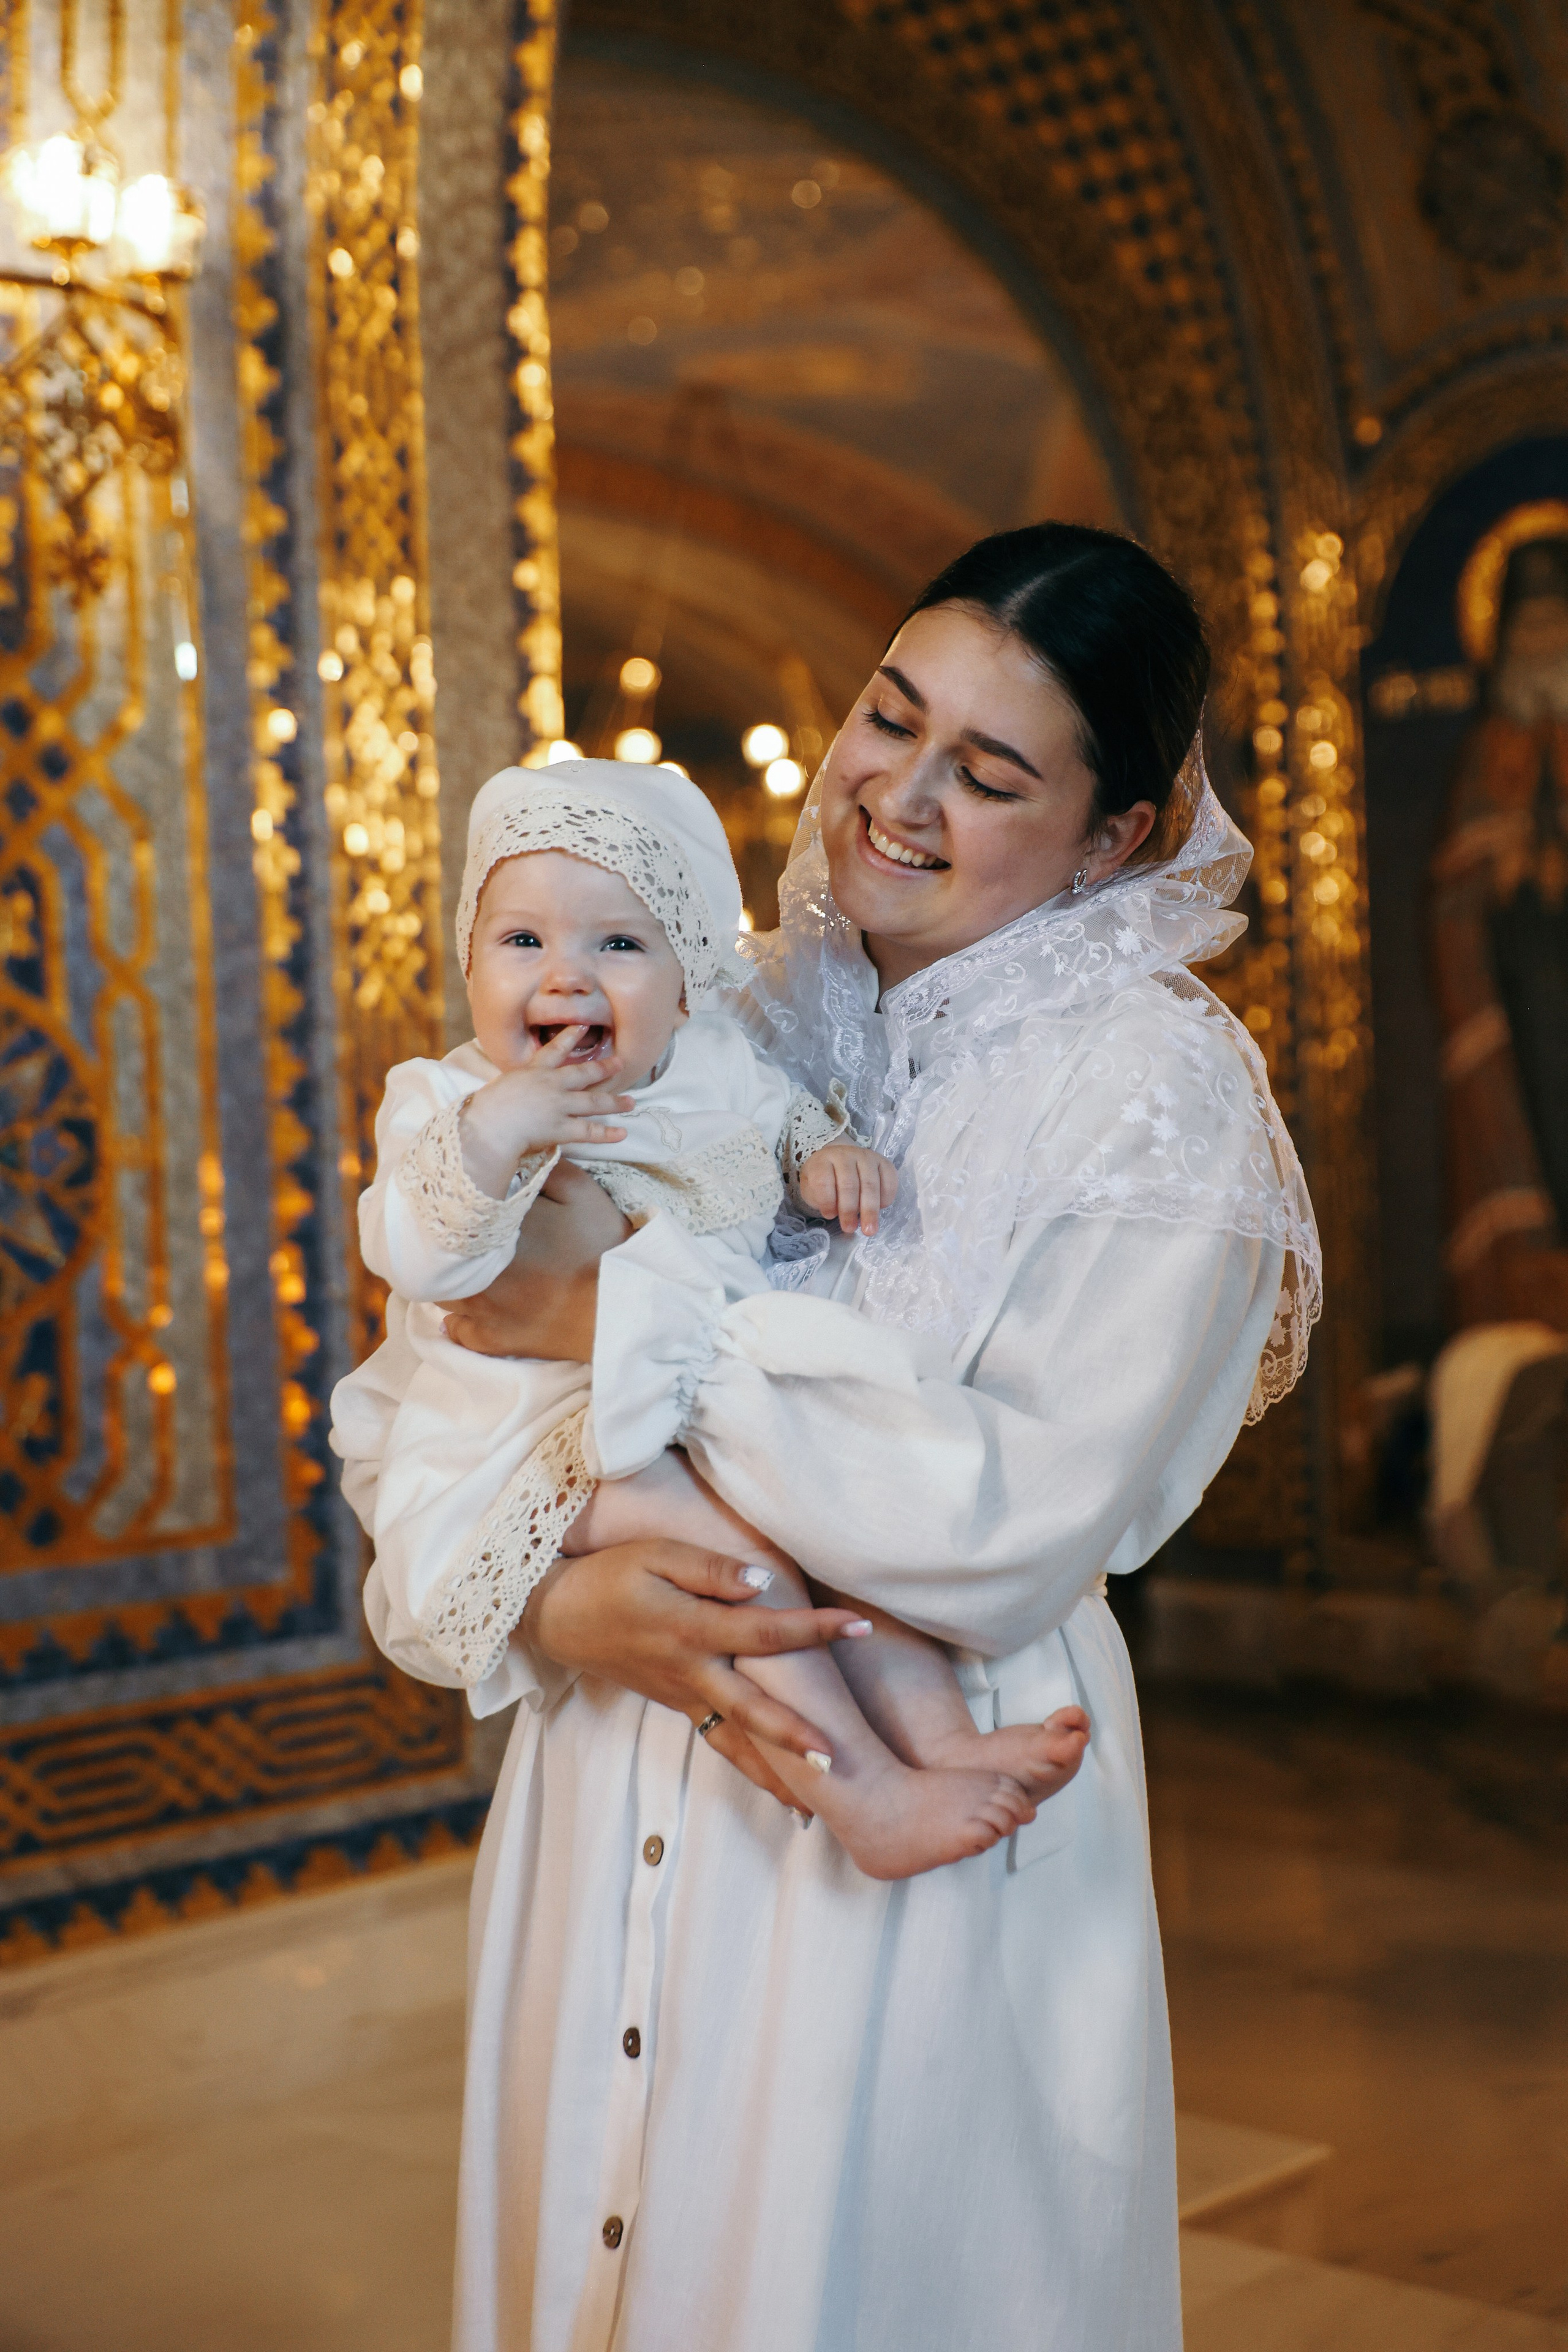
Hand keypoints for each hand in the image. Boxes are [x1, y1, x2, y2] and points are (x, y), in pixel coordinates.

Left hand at [440, 1159, 630, 1357]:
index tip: (472, 1207)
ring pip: (447, 1294)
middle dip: (452, 1247)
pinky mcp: (496, 1340)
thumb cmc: (598, 1247)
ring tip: (459, 1275)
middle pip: (446, 1256)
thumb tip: (522, 1156)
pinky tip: (454, 1318)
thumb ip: (549, 1170)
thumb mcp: (582, 1194)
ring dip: (450, 1283)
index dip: (465, 1211)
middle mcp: (477, 1270)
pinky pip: (460, 1333)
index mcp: (494, 1232)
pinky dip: (455, 1325)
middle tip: (462, 1240)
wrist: (613, 1306)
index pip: (462, 1215)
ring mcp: (483, 1310)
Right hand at [459, 1028, 632, 1197]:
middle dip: (604, 1068)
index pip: (555, 1050)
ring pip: (593, 1103)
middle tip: (621, 1063)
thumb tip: (517, 1089)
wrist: (489, 1125)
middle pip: (584, 1074)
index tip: (584, 1025)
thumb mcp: (501, 1086)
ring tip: (631, 1102)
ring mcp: (559, 1106)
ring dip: (614, 1102)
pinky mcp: (561, 1128)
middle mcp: (551, 1085)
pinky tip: (622, 1133)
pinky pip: (589, 1132)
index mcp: (533, 1071)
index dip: (571, 1036)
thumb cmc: (487, 1107)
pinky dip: (606, 1134)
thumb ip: (516, 1085)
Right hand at [523, 1540, 865, 1805]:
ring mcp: (683, 1694)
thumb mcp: (655, 1555)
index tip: (858, 1625)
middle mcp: (691, 1671)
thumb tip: (762, 1583)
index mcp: (690, 1629)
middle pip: (751, 1709)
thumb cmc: (610, 1576)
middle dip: (796, 1734)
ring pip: (736, 1740)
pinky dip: (751, 1766)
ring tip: (817, 1805)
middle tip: (839, 1760)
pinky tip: (780, 1790)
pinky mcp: (678, 1704)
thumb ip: (710, 1569)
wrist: (559, 1616)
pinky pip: (720, 1740)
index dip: (813, 1628)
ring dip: (776, 1771)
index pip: (763, 1631)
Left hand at [797, 1142, 898, 1235]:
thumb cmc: (826, 1179)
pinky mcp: (883, 1162)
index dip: (826, 1201)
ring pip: (870, 1184)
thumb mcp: (812, 1187)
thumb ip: (819, 1199)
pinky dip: (886, 1198)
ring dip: (870, 1209)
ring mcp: (866, 1157)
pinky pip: (889, 1180)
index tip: (829, 1216)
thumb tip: (834, 1213)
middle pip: (849, 1184)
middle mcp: (846, 1155)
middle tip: (849, 1228)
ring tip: (869, 1229)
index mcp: (823, 1160)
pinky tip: (880, 1209)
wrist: (840, 1161)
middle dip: (849, 1209)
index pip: (823, 1180)